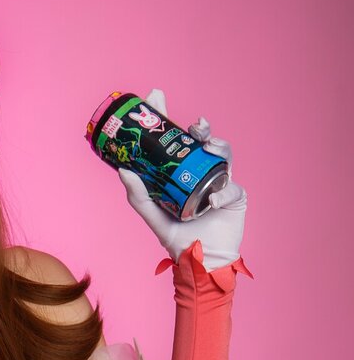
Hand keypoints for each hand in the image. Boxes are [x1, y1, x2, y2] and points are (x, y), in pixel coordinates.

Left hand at [117, 89, 247, 270]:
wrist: (201, 263)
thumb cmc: (178, 240)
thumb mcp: (154, 216)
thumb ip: (139, 196)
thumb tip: (123, 170)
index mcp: (180, 173)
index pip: (173, 140)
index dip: (166, 116)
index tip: (156, 96)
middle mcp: (200, 173)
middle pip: (202, 141)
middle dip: (201, 127)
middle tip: (194, 125)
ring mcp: (219, 182)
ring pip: (223, 154)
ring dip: (218, 146)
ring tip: (209, 149)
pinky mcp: (235, 196)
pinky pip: (232, 187)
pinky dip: (223, 192)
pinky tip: (212, 201)